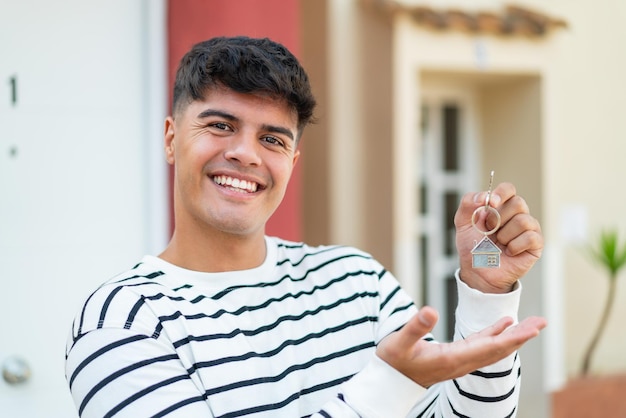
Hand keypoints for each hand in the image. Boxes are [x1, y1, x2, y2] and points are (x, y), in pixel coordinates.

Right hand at [376, 307, 546, 387]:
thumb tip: (430, 310)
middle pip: (498, 350)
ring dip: (514, 336)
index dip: (511, 338)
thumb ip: (415, 327)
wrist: (390, 380)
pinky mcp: (457, 356)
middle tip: (542, 323)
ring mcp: (461, 361)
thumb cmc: (393, 361)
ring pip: (494, 348)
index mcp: (452, 359)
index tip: (531, 330)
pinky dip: (496, 334)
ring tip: (532, 324)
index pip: (488, 348)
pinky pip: (483, 346)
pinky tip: (505, 324)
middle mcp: (462, 362)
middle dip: (521, 336)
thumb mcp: (399, 342)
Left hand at [454, 182, 542, 292]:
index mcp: (500, 206)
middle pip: (518, 202)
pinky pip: (530, 237)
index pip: (508, 189)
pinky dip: (515, 246)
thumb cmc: (472, 247)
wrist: (477, 272)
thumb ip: (468, 203)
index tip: (491, 203)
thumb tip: (484, 196)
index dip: (501, 193)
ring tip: (499, 244)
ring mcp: (528, 229)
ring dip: (505, 235)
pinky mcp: (535, 244)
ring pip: (523, 221)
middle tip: (490, 232)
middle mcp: (516, 215)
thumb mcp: (462, 223)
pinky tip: (508, 252)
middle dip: (499, 219)